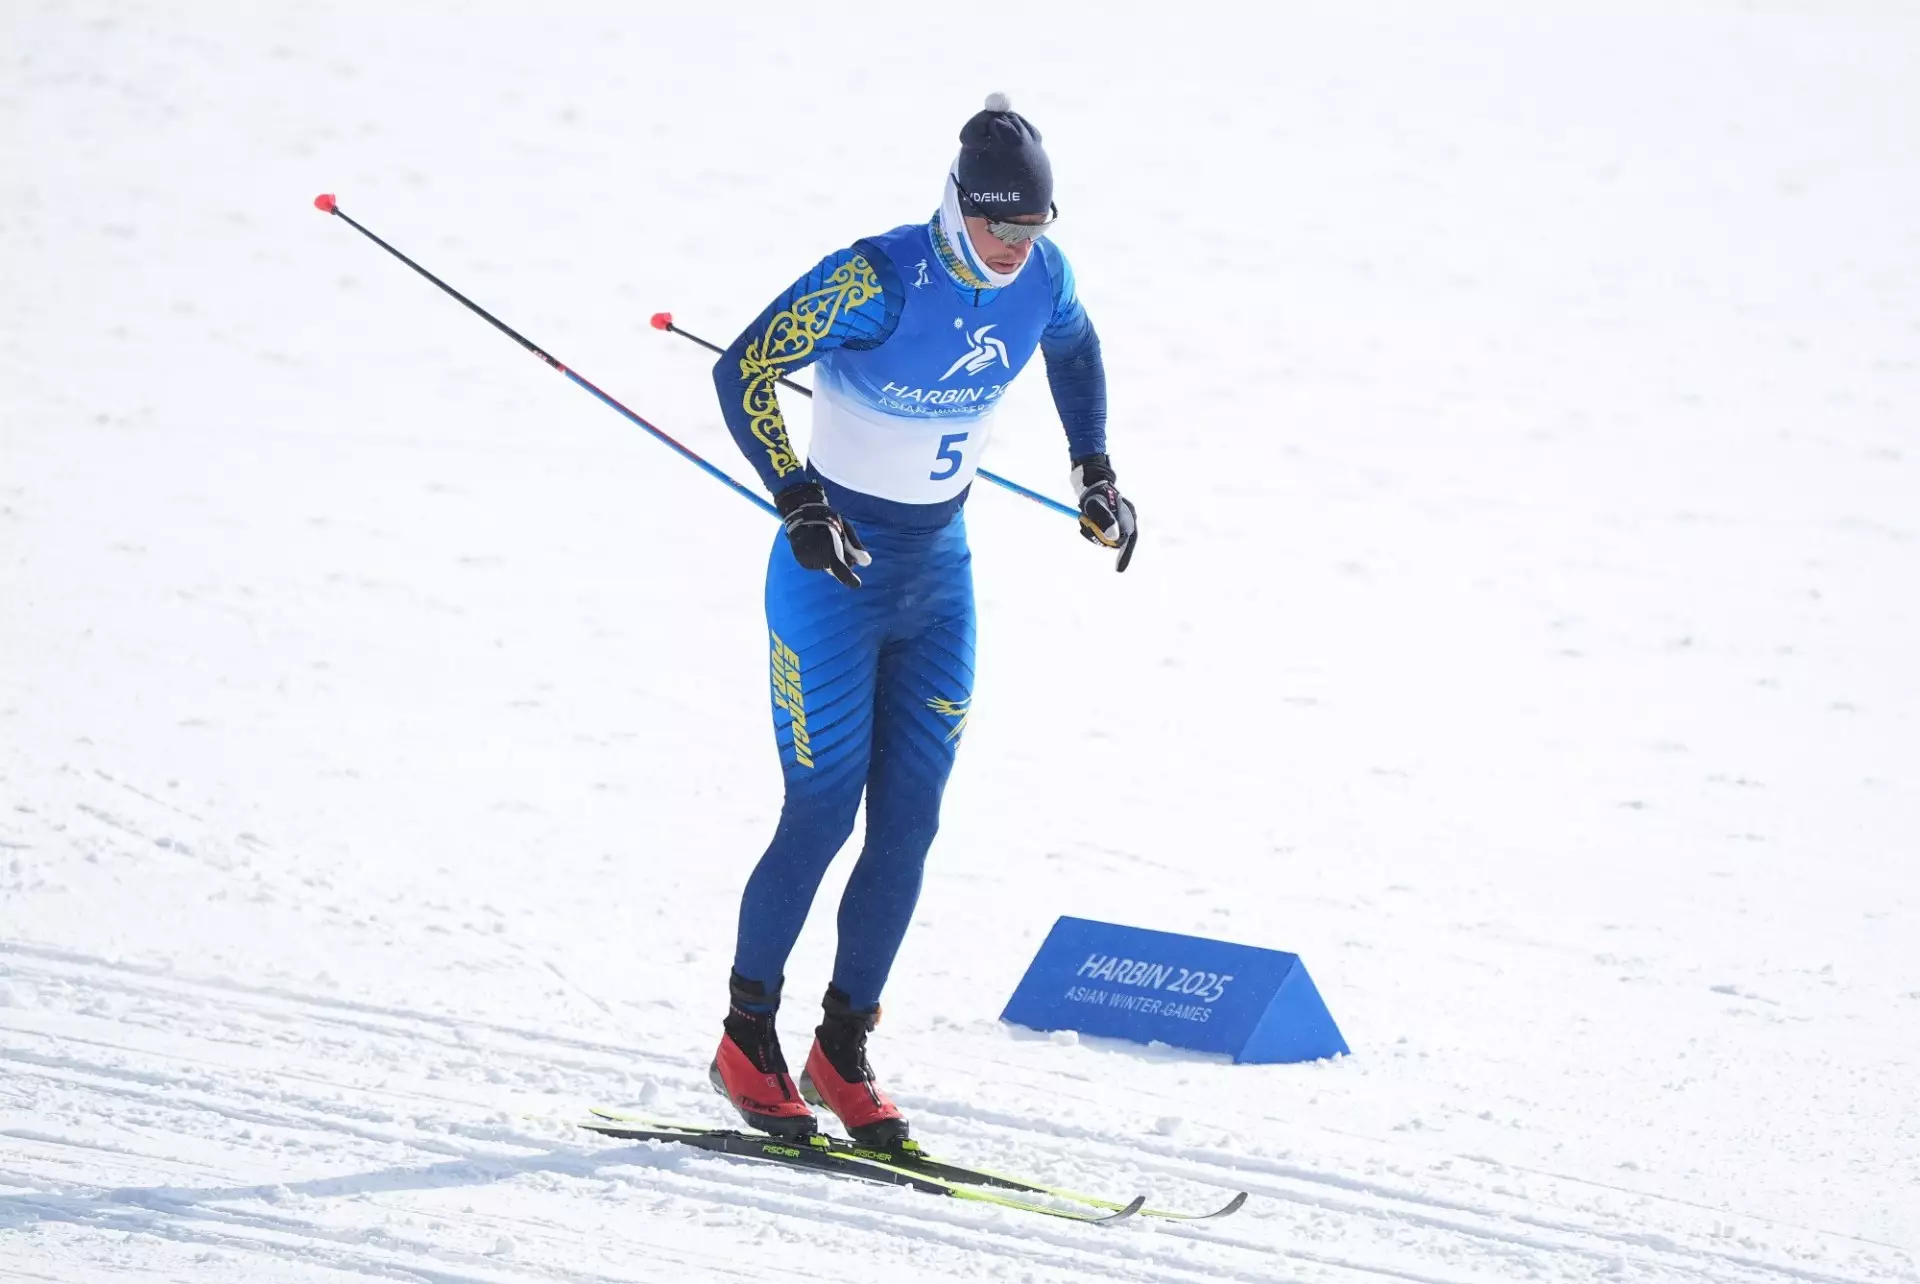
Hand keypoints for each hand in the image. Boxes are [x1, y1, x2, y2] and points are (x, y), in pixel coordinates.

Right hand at [777, 482, 871, 587]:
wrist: (802, 512)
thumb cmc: (828, 519)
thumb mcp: (846, 529)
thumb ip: (855, 547)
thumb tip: (867, 563)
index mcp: (829, 547)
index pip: (840, 568)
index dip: (849, 578)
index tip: (857, 584)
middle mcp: (817, 556)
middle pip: (835, 567)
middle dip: (839, 560)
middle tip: (835, 542)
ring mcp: (807, 560)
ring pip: (825, 566)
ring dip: (828, 559)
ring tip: (823, 541)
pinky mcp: (802, 561)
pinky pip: (815, 565)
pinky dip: (818, 559)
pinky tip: (815, 545)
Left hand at [1071, 454, 1137, 572]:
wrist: (1091, 482)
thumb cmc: (1095, 493)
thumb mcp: (1098, 506)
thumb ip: (1106, 520)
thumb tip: (1113, 539)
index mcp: (1129, 515)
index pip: (1130, 540)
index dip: (1124, 556)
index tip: (1118, 570)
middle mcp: (1126, 519)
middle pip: (1117, 541)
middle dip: (1100, 540)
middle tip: (1085, 529)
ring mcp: (1119, 521)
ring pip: (1107, 538)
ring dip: (1093, 534)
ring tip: (1083, 520)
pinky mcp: (1109, 521)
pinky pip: (1102, 533)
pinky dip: (1092, 531)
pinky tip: (1084, 521)